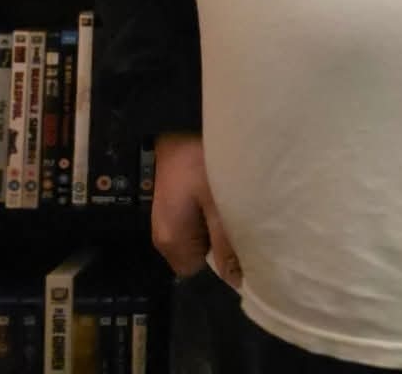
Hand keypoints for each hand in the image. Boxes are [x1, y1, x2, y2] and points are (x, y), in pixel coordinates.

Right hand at [152, 132, 241, 288]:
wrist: (181, 120)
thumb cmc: (202, 163)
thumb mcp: (221, 204)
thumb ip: (229, 243)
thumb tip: (238, 281)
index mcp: (170, 239)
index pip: (195, 270)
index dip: (220, 260)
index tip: (238, 239)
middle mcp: (162, 231)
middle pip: (197, 252)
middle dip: (219, 240)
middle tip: (239, 214)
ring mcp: (166, 212)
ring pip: (198, 232)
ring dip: (216, 221)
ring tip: (233, 198)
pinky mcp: (173, 196)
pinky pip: (194, 215)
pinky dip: (209, 206)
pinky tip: (221, 187)